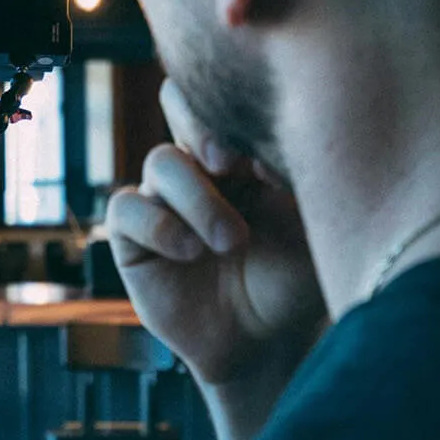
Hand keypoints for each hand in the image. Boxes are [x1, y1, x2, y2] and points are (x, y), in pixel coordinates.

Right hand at [106, 81, 327, 420]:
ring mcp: (164, 197)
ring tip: (231, 242)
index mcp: (244, 150)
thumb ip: (292, 175)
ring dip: (198, 200)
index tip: (263, 150)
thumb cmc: (296, 280)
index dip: (233, 106)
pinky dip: (160, 226)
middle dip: (201, 126)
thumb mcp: (311, 223)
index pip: (223, 95)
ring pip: (161, 162)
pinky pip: (128, 209)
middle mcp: (200, 165)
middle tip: (229, 164)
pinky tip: (191, 253)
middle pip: (177, 101)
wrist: (265, 343)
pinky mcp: (133, 236)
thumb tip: (262, 145)